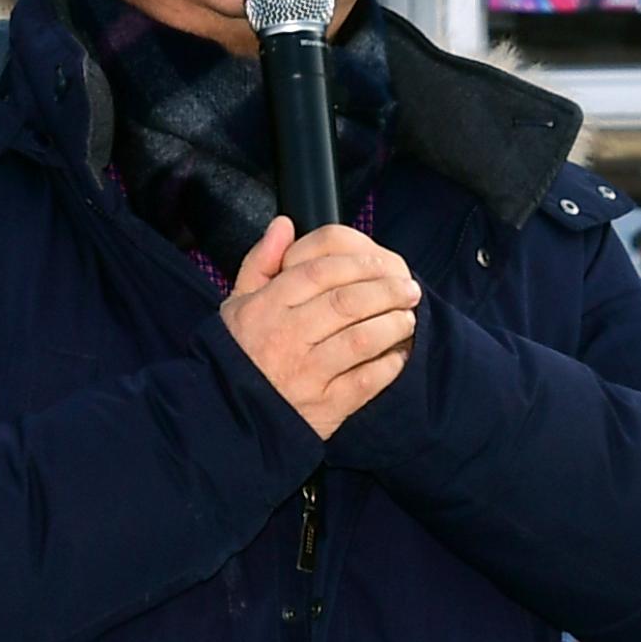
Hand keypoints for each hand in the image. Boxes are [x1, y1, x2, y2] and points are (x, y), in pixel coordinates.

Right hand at [219, 219, 418, 438]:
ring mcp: (307, 373)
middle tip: (408, 288)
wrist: (232, 417)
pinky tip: (398, 354)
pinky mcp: (326, 406)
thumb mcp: (238, 304)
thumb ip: (261, 261)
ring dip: (392, 325)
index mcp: (265, 308)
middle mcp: (286, 338)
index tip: (381, 263)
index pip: (319, 272)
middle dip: (386, 291)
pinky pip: (367, 380)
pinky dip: (389, 364)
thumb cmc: (239, 355)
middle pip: (347, 302)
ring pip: (361, 339)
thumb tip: (284, 224)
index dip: (357, 264)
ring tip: (407, 318)